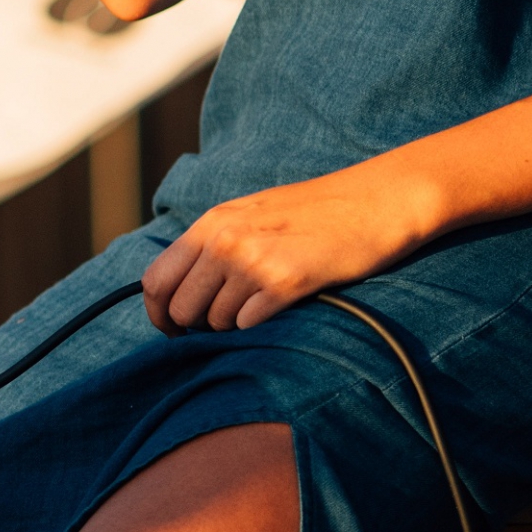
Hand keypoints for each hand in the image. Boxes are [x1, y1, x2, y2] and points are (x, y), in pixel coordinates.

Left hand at [139, 162, 443, 331]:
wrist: (375, 201)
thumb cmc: (315, 211)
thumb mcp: (252, 215)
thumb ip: (215, 243)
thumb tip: (178, 290)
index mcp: (212, 223)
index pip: (156, 279)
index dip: (158, 313)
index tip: (172, 330)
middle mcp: (225, 240)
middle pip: (182, 309)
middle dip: (198, 325)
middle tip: (226, 319)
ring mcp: (254, 260)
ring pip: (216, 322)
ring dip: (234, 323)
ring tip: (262, 302)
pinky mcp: (287, 280)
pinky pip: (250, 323)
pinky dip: (260, 324)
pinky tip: (280, 304)